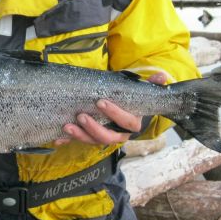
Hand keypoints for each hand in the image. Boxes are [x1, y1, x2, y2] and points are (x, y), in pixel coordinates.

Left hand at [55, 70, 171, 146]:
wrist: (124, 111)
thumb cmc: (130, 101)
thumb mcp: (140, 92)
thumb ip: (151, 84)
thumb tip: (163, 76)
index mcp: (131, 124)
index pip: (126, 122)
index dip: (114, 114)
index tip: (101, 102)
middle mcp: (118, 134)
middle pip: (108, 137)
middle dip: (94, 128)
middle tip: (82, 115)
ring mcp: (103, 137)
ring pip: (93, 141)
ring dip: (79, 136)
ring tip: (67, 126)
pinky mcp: (90, 138)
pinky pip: (78, 143)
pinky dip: (67, 142)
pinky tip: (57, 139)